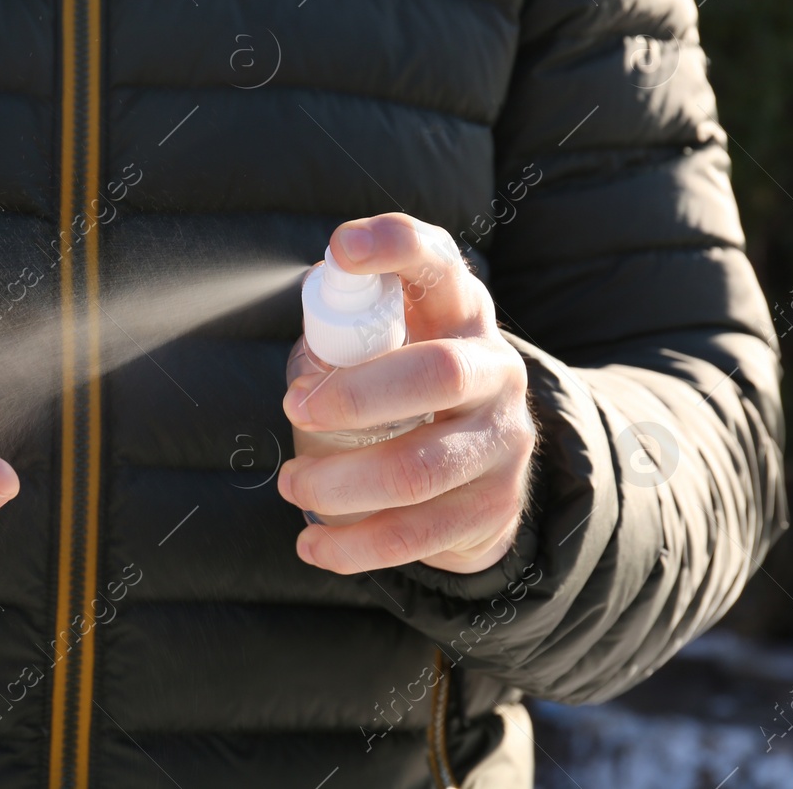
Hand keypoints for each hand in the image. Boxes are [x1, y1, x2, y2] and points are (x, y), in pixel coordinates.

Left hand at [277, 214, 536, 573]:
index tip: (343, 249)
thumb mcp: (380, 344)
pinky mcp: (494, 506)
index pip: (438, 263)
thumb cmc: (401, 385)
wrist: (480, 469)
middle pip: (436, 374)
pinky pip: (418, 534)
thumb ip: (343, 334)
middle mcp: (494, 368)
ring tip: (290, 483)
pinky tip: (313, 546)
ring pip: (420, 468)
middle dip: (354, 395)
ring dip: (340, 481)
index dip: (395, 246)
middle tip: (294, 408)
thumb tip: (307, 369)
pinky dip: (355, 546)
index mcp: (459, 311)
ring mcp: (502, 440)